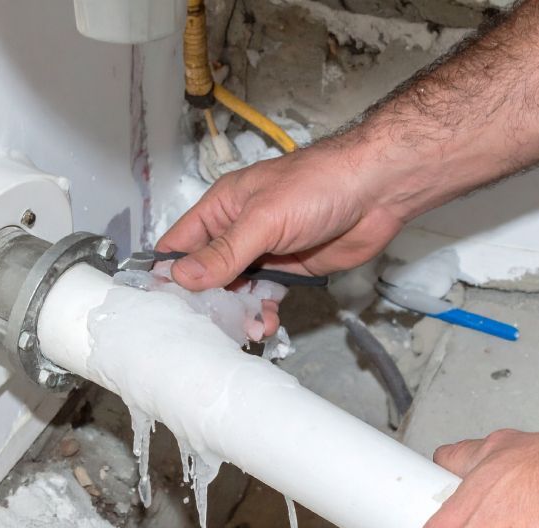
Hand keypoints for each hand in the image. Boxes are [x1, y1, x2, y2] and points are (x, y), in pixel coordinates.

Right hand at [157, 141, 405, 332]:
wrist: (376, 191)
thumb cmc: (318, 186)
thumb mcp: (263, 219)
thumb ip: (225, 252)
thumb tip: (183, 277)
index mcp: (222, 207)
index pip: (181, 243)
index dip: (168, 273)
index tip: (162, 305)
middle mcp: (238, 230)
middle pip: (206, 273)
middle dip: (204, 301)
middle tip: (205, 328)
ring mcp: (264, 252)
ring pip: (236, 290)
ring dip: (236, 312)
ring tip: (243, 329)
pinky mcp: (290, 270)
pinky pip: (266, 297)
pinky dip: (263, 313)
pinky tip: (267, 325)